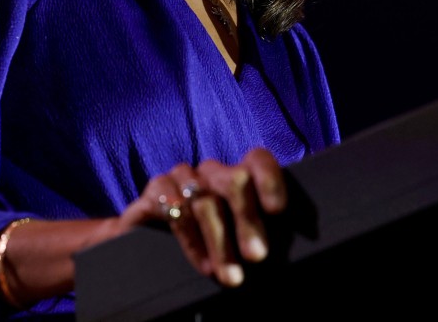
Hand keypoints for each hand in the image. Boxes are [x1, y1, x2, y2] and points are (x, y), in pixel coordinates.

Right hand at [119, 147, 286, 286]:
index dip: (269, 180)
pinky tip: (203, 264)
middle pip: (234, 180)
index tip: (277, 210)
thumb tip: (286, 246)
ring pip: (204, 199)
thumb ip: (258, 236)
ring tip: (232, 276)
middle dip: (247, 219)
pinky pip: (172, 204)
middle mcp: (211, 173)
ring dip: (220, 241)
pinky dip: (190, 238)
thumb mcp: (239, 242)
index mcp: (238, 178)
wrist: (150, 250)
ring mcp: (182, 178)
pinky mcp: (155, 191)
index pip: (257, 161)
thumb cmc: (208, 249)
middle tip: (257, 256)